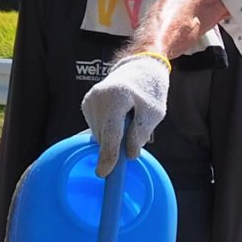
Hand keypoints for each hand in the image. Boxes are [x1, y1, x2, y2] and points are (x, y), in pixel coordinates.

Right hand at [82, 54, 170, 175]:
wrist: (138, 68)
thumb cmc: (150, 91)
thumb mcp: (154, 113)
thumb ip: (141, 133)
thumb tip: (130, 154)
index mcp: (116, 97)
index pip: (111, 133)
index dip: (109, 155)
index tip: (104, 173)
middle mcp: (98, 98)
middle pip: (104, 135)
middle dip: (117, 144)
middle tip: (133, 133)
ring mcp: (90, 100)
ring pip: (99, 133)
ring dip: (113, 136)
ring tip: (127, 118)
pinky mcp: (86, 103)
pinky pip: (97, 126)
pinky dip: (108, 129)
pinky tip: (118, 117)